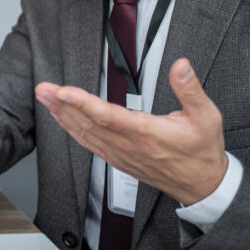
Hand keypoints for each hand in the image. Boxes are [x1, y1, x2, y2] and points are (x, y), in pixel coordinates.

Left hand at [35, 57, 227, 205]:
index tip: (63, 91)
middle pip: (87, 123)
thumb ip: (190, 89)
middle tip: (42, 88)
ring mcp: (121, 154)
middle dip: (61, 104)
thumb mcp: (207, 116)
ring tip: (44, 98)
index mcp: (146, 133)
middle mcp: (128, 145)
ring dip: (61, 115)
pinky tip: (61, 119)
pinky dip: (72, 130)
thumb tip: (181, 65)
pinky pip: (89, 144)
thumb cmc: (202, 151)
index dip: (82, 103)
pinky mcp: (118, 160)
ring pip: (84, 134)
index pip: (107, 115)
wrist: (203, 185)